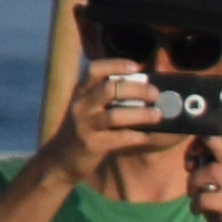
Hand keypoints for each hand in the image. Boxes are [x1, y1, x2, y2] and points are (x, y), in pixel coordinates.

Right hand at [53, 63, 161, 185]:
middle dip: (136, 89)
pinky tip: (149, 136)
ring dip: (139, 114)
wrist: (63, 156)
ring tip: (158, 114)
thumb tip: (146, 86)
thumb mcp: (90, 106)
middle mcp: (81, 104)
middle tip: (156, 93)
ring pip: (114, 115)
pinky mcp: (92, 144)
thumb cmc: (87, 127)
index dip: (115, 65)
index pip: (95, 70)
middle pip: (109, 90)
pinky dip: (136, 136)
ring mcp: (85, 124)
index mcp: (82, 91)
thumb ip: (109, 95)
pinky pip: (118, 138)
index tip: (137, 66)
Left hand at [189, 121, 221, 221]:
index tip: (194, 153)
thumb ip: (210, 156)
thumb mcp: (218, 175)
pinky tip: (200, 210)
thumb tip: (192, 140)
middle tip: (191, 166)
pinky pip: (204, 197)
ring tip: (195, 194)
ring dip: (193, 183)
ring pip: (207, 171)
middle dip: (197, 150)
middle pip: (216, 140)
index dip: (201, 135)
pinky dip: (196, 205)